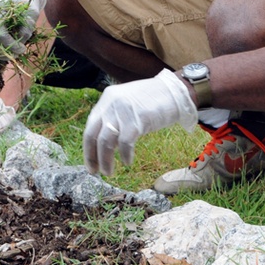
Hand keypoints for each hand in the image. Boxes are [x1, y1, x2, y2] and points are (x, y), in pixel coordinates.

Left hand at [83, 70, 197, 175]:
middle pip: (92, 135)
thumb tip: (104, 143)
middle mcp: (110, 103)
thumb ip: (114, 117)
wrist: (175, 91)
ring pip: (106, 141)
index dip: (88, 149)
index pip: (90, 127)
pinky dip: (124, 155)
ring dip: (106, 160)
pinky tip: (128, 162)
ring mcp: (123, 111)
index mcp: (106, 99)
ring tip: (109, 172)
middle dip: (93, 157)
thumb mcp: (127, 104)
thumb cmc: (153, 100)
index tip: (91, 164)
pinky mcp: (137, 119)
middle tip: (97, 172)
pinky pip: (124, 142)